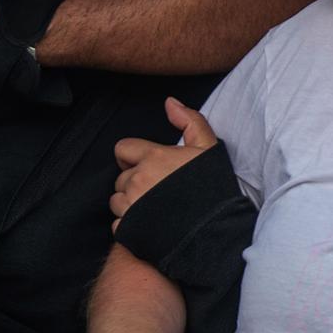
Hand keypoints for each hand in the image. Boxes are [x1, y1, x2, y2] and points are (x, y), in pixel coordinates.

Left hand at [111, 98, 216, 230]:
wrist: (216, 230)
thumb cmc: (214, 188)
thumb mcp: (208, 148)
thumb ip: (190, 121)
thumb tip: (170, 102)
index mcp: (153, 157)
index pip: (122, 149)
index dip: (132, 156)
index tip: (147, 166)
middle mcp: (137, 180)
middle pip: (120, 178)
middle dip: (134, 183)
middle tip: (157, 191)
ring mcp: (131, 206)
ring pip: (116, 202)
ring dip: (129, 204)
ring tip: (153, 209)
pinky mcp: (129, 230)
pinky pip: (118, 225)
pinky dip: (129, 226)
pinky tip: (149, 226)